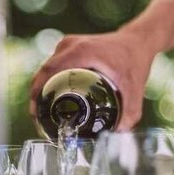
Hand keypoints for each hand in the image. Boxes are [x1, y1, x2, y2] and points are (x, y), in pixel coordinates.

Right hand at [29, 29, 157, 130]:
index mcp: (80, 51)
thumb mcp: (134, 89)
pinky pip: (52, 66)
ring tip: (41, 111)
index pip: (48, 72)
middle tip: (38, 119)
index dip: (37, 92)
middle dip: (37, 96)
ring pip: (46, 69)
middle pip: (43, 72)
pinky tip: (49, 97)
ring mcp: (67, 44)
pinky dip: (49, 81)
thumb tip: (118, 133)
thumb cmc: (134, 61)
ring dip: (41, 88)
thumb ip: (130, 113)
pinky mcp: (69, 47)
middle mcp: (70, 45)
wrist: (138, 41)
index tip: (35, 113)